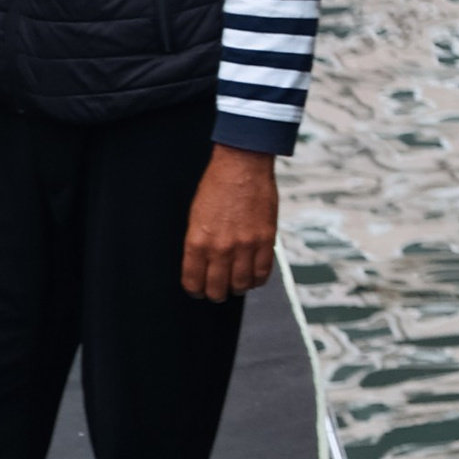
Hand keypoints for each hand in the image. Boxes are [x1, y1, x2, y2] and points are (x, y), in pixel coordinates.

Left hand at [180, 147, 277, 302]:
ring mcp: (244, 245)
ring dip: (238, 287)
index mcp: (197, 242)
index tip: (199, 289)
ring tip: (237, 281)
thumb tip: (203, 267)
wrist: (242, 165)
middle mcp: (220, 248)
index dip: (196, 290)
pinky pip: (263, 273)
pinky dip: (257, 279)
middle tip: (218, 288)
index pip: (193, 283)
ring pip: (241, 285)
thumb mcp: (195, 217)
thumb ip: (199, 245)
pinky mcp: (265, 240)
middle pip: (217, 290)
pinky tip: (253, 275)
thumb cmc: (217, 187)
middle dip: (215, 293)